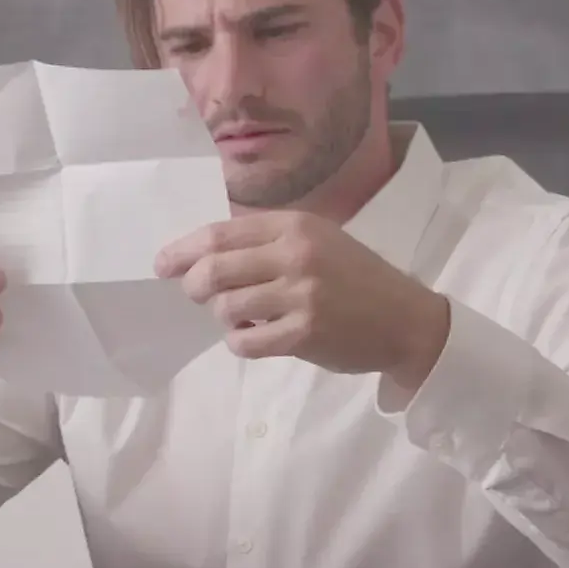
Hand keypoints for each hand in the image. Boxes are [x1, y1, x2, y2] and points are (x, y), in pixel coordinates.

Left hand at [156, 211, 450, 390]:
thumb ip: (266, 242)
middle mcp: (295, 255)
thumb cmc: (355, 278)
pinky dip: (240, 342)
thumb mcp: (317, 240)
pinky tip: (255, 337)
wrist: (405, 320)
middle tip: (197, 295)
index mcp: (294, 225)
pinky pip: (245, 342)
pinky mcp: (304, 334)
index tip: (163, 264)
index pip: (220, 234)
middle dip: (194, 286)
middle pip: (214, 269)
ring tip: (243, 317)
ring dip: (224, 317)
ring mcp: (301, 295)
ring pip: (225, 308)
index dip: (183, 251)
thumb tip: (202, 255)